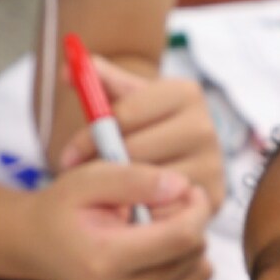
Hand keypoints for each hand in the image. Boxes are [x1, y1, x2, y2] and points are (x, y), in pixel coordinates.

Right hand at [28, 161, 211, 279]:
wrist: (42, 248)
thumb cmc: (66, 210)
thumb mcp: (89, 179)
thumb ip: (134, 177)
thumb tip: (182, 187)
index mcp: (107, 261)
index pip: (183, 237)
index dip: (197, 207)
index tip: (190, 190)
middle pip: (195, 255)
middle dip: (188, 224)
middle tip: (159, 213)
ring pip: (202, 275)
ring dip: (188, 250)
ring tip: (154, 237)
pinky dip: (187, 273)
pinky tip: (158, 260)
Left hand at [56, 57, 224, 213]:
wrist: (181, 159)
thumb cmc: (145, 126)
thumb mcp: (126, 101)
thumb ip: (98, 82)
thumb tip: (69, 69)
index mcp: (184, 92)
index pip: (124, 115)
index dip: (89, 137)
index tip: (67, 157)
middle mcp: (204, 125)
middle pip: (134, 151)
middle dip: (101, 166)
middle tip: (79, 181)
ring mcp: (212, 162)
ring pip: (146, 182)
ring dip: (118, 191)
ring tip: (101, 192)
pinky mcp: (212, 196)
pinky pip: (161, 208)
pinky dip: (139, 210)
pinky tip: (124, 208)